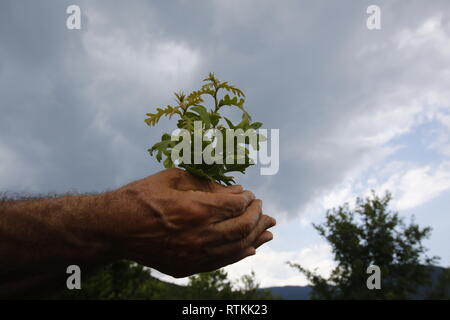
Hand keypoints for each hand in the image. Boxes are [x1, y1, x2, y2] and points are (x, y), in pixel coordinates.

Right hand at [107, 168, 275, 277]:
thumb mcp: (173, 179)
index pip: (236, 205)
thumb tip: (237, 189)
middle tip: (262, 208)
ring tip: (269, 230)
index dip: (248, 199)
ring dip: (256, 237)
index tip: (250, 194)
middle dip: (257, 216)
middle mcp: (199, 234)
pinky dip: (239, 255)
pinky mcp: (187, 267)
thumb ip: (208, 184)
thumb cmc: (142, 197)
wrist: (114, 228)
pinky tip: (250, 249)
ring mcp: (193, 255)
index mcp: (195, 208)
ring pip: (236, 248)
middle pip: (242, 227)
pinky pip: (222, 263)